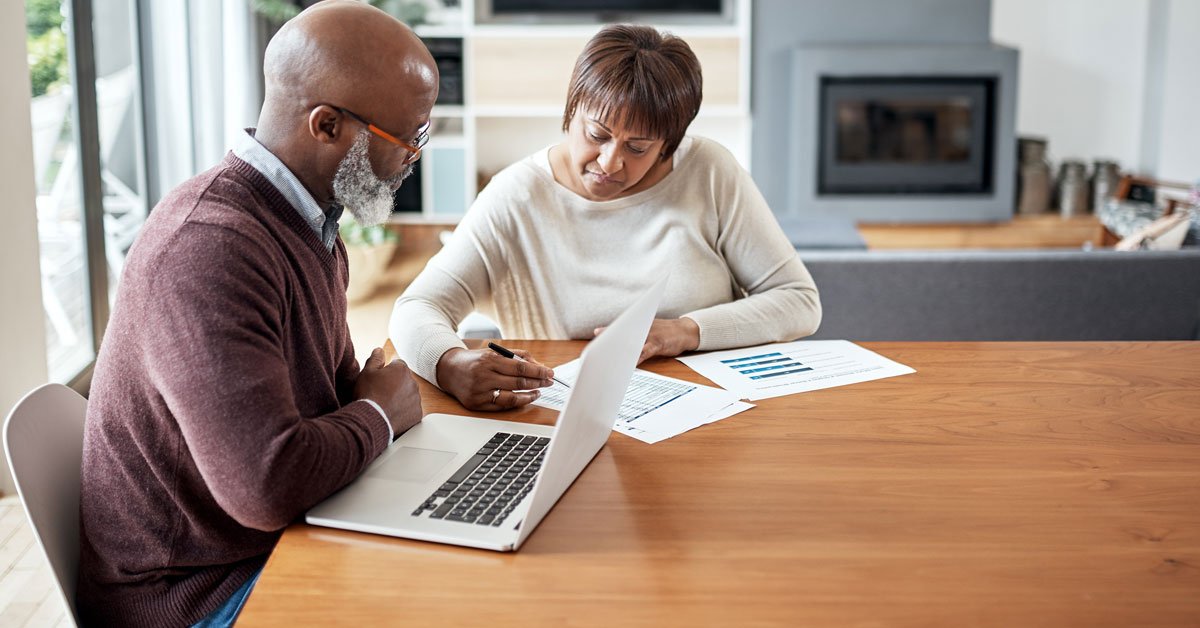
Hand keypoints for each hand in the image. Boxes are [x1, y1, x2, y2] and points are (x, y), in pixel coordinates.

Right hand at [354, 348, 422, 434]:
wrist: (372, 419)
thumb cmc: (368, 394)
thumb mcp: (367, 372)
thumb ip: (375, 359)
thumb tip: (379, 350)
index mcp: (402, 369)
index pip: (397, 365)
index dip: (386, 372)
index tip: (379, 381)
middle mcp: (413, 382)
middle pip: (404, 380)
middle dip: (395, 384)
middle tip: (381, 393)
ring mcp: (417, 399)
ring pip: (409, 394)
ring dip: (401, 397)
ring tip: (385, 405)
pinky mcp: (418, 414)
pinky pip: (412, 410)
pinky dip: (404, 411)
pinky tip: (392, 413)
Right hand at [436, 347, 554, 410]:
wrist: (449, 370)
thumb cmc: (476, 361)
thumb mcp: (494, 352)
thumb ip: (517, 356)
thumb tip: (539, 365)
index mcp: (489, 360)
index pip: (520, 367)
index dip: (538, 371)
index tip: (550, 373)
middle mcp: (483, 376)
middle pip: (518, 382)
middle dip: (538, 382)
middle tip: (549, 382)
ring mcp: (479, 392)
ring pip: (511, 397)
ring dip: (529, 395)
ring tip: (539, 391)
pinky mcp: (476, 404)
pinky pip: (501, 406)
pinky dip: (516, 402)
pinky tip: (525, 398)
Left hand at [595, 317, 699, 363]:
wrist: (685, 330)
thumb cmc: (664, 332)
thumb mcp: (648, 329)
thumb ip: (634, 333)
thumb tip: (616, 339)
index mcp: (639, 323)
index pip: (621, 325)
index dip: (608, 329)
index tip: (596, 332)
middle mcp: (643, 326)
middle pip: (624, 332)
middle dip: (611, 339)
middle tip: (599, 346)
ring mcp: (650, 334)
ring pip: (633, 341)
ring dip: (621, 349)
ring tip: (609, 356)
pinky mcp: (659, 343)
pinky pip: (645, 351)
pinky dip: (637, 357)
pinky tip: (629, 363)